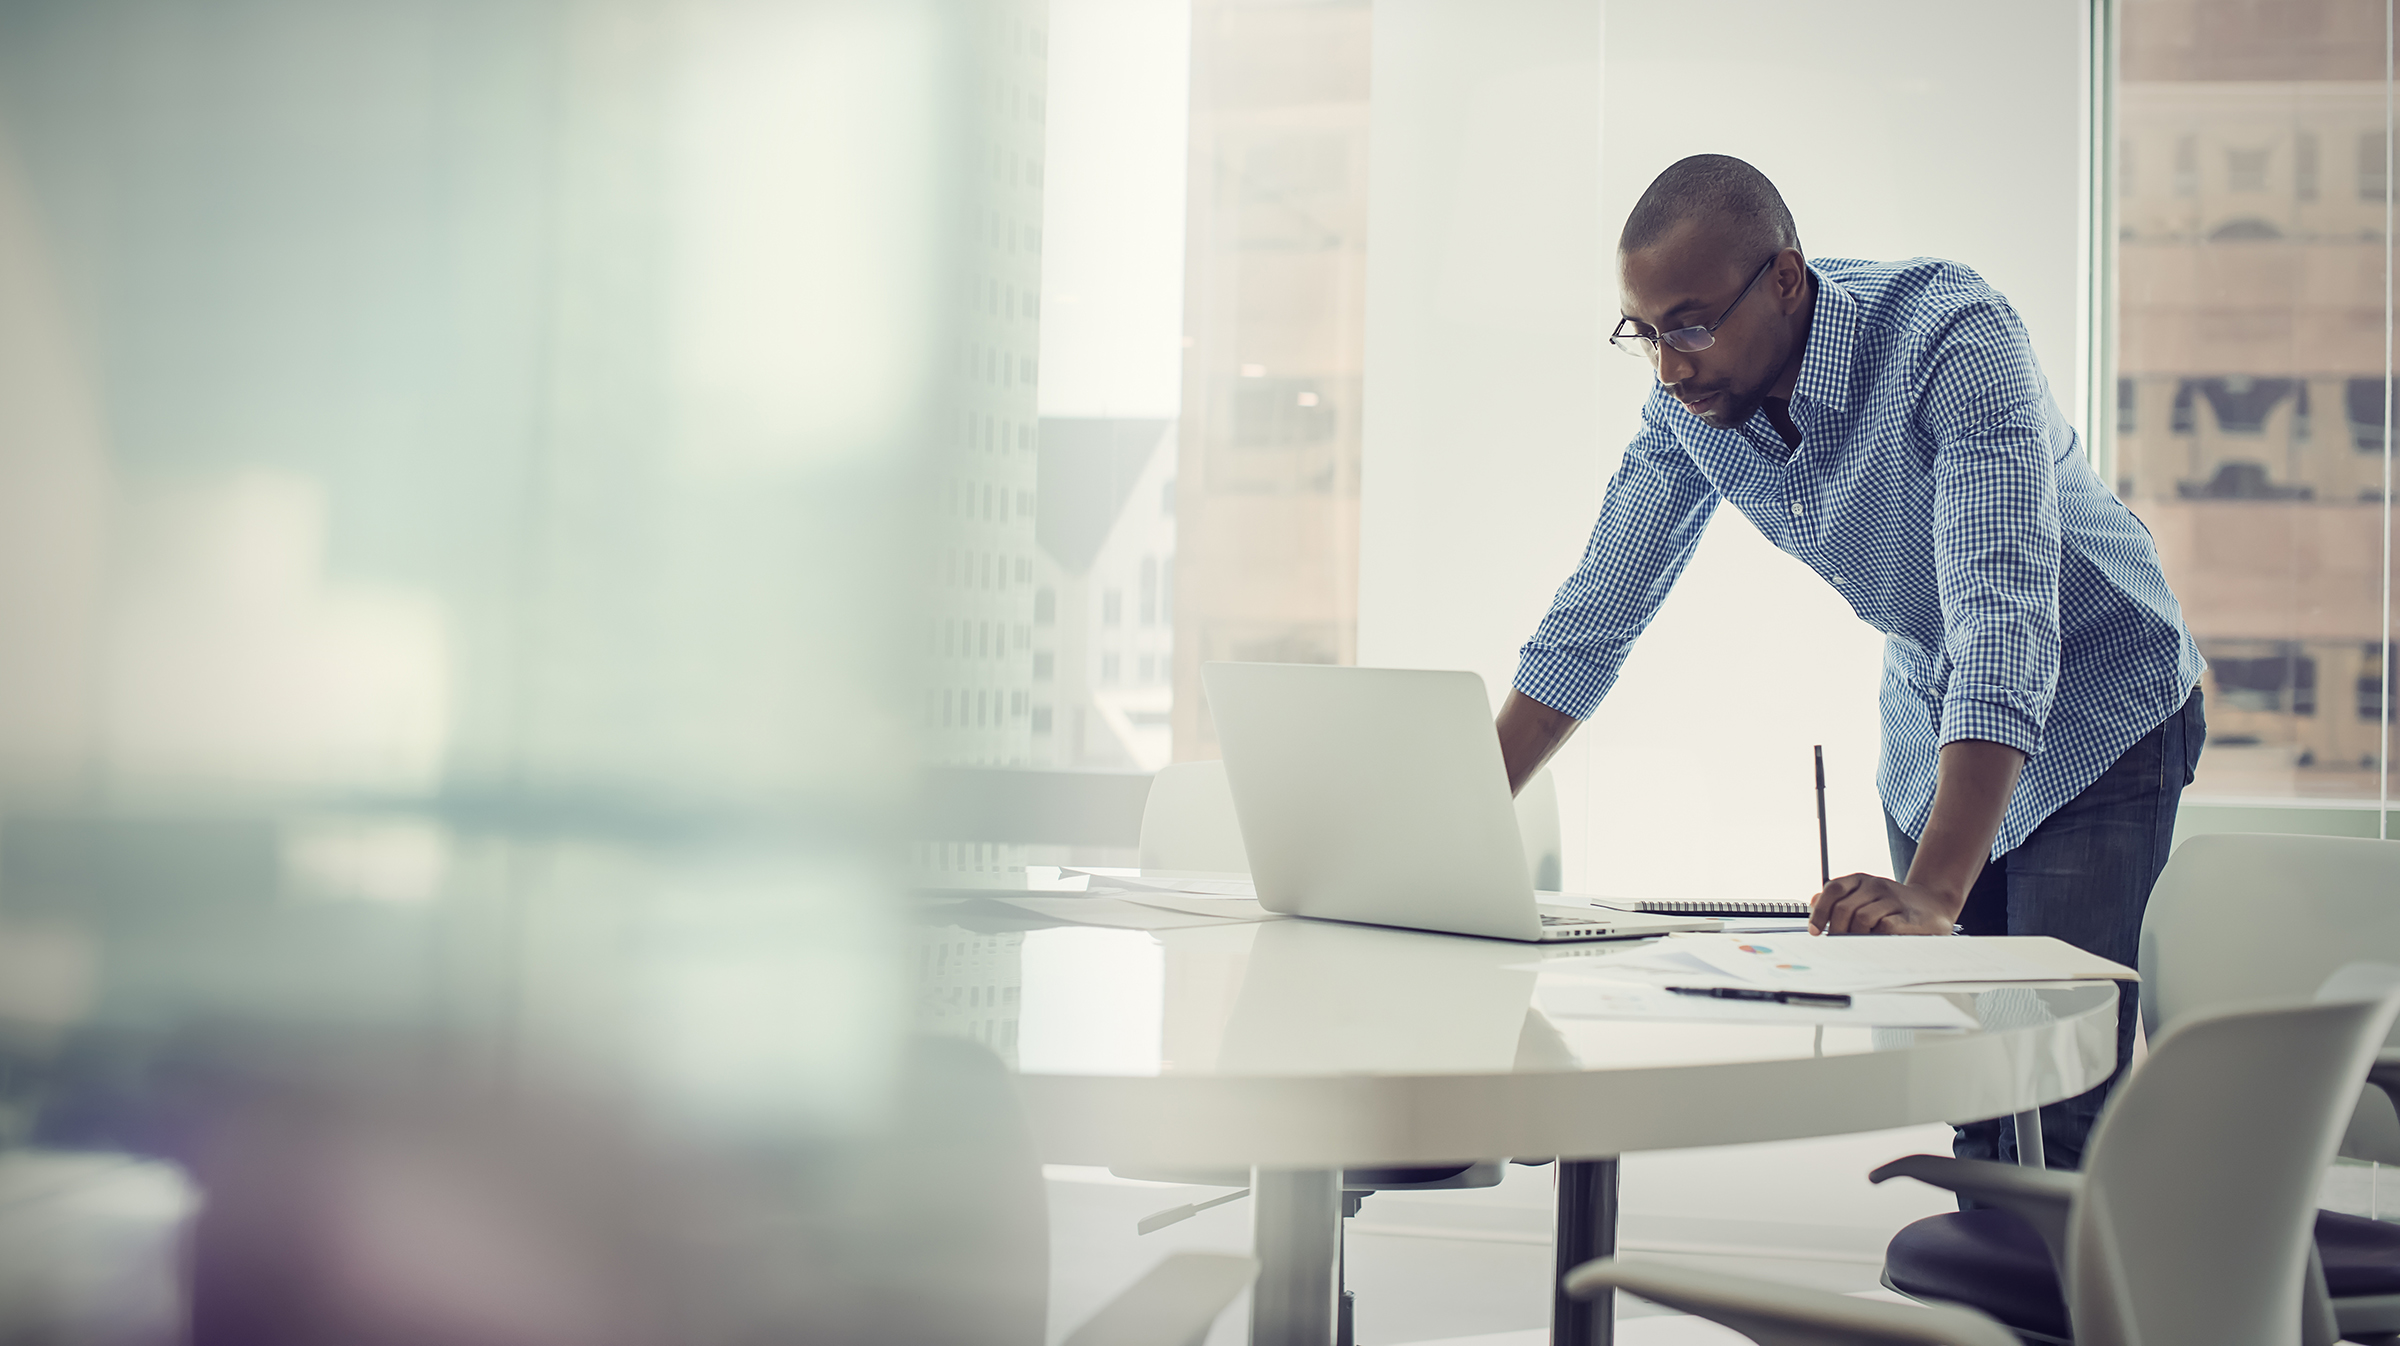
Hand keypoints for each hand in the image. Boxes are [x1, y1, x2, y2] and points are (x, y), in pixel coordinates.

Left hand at [1809, 874, 1959, 935]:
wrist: (1934, 904)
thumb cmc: (1894, 904)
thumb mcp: (1864, 896)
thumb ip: (1840, 899)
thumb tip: (1813, 901)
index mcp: (1861, 880)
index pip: (1833, 890)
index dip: (1820, 912)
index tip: (1815, 932)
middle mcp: (1875, 885)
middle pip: (1844, 908)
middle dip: (1836, 930)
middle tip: (1837, 945)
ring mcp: (1892, 899)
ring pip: (1861, 918)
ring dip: (1855, 936)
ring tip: (1858, 944)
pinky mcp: (1907, 917)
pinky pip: (1884, 928)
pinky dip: (1875, 938)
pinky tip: (1877, 942)